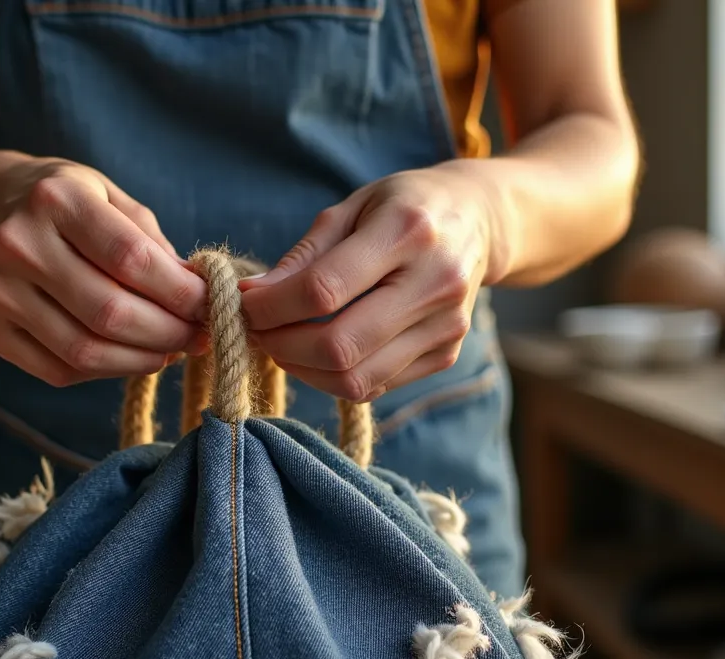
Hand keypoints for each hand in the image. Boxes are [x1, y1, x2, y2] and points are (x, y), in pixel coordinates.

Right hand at [0, 159, 207, 386]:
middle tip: (199, 337)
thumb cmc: (70, 203)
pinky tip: (130, 356)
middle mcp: (17, 243)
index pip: (131, 259)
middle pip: (109, 312)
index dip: (180, 292)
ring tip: (171, 350)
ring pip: (84, 351)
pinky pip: (59, 370)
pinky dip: (106, 371)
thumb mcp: (114, 199)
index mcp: (55, 199)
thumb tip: (198, 299)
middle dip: (168, 332)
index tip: (212, 306)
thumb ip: (155, 246)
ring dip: (141, 360)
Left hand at [241, 162, 508, 401]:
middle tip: (258, 331)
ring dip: (303, 370)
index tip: (245, 304)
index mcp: (407, 230)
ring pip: (356, 378)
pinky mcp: (446, 354)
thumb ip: (303, 255)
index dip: (271, 307)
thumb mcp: (351, 208)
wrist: (478, 221)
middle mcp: (435, 281)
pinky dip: (334, 377)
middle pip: (340, 346)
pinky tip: (318, 353)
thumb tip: (251, 298)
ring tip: (282, 344)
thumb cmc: (402, 206)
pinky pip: (375, 386)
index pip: (323, 290)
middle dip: (281, 346)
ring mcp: (447, 325)